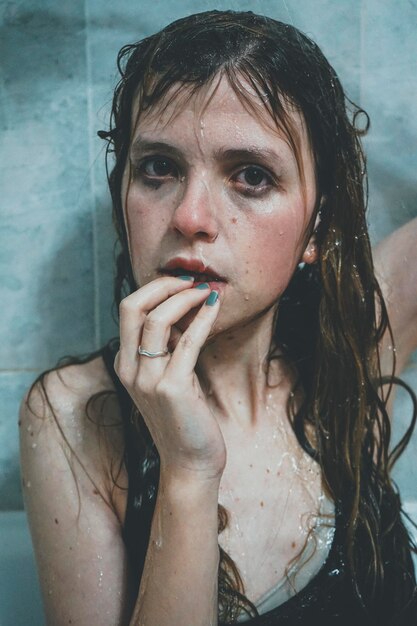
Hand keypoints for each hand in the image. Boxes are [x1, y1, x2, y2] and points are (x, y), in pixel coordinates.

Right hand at [114, 277, 225, 481]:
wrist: (189, 461)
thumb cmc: (184, 417)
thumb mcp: (167, 376)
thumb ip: (168, 346)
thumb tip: (183, 308)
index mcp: (124, 364)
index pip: (129, 310)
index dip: (155, 289)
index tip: (182, 282)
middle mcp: (129, 370)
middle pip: (132, 307)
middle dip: (163, 285)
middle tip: (191, 280)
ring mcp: (147, 380)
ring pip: (157, 320)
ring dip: (184, 298)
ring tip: (206, 290)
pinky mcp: (172, 389)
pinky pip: (187, 342)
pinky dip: (203, 318)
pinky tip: (215, 307)